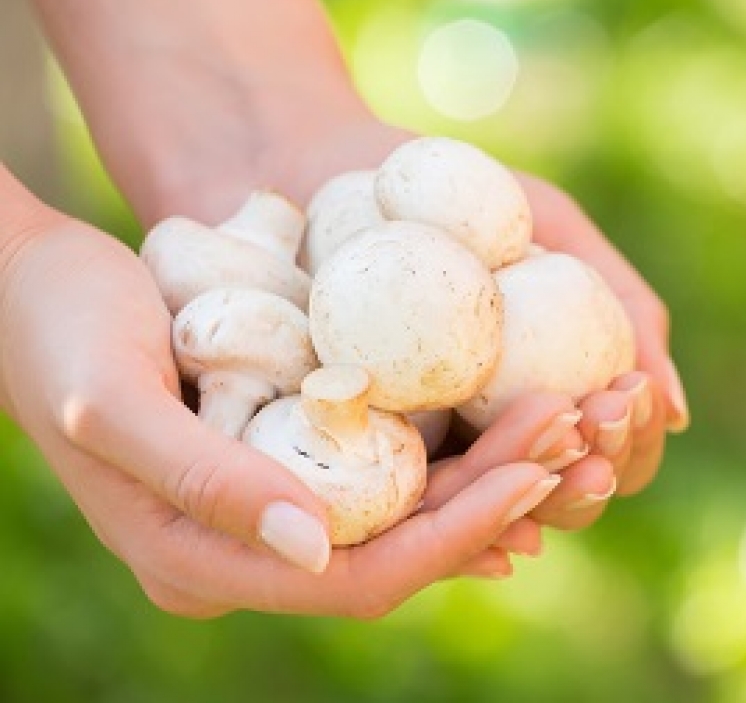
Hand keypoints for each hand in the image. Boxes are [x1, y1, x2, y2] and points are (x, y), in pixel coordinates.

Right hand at [0, 192, 570, 616]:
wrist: (34, 287)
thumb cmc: (58, 334)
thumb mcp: (111, 402)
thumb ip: (202, 483)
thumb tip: (315, 550)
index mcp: (205, 558)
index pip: (357, 576)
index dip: (454, 536)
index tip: (536, 479)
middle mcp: (250, 541)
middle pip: (399, 541)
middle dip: (494, 495)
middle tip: (573, 432)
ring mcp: (274, 493)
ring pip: (405, 501)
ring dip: (488, 464)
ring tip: (563, 416)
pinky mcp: (289, 441)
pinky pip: (387, 455)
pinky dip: (449, 436)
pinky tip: (506, 408)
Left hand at [261, 123, 687, 533]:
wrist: (325, 171)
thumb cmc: (446, 190)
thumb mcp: (548, 224)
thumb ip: (619, 302)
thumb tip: (674, 412)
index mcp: (543, 386)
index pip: (602, 444)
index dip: (625, 435)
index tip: (621, 395)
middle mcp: (489, 427)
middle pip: (554, 489)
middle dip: (587, 471)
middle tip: (588, 425)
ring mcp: (425, 443)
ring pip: (491, 505)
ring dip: (534, 495)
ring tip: (551, 449)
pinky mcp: (361, 444)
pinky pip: (410, 494)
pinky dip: (452, 508)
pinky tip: (480, 512)